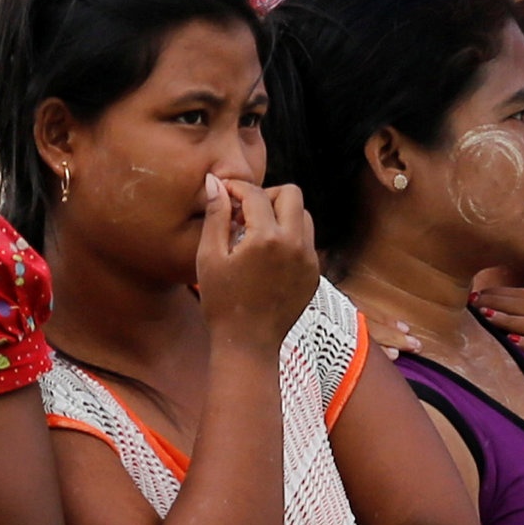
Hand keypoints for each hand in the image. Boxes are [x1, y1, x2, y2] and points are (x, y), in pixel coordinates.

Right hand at [194, 176, 318, 349]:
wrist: (249, 342)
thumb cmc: (221, 301)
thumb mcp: (209, 256)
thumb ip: (216, 215)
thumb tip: (216, 182)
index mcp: (268, 238)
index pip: (256, 193)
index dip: (236, 188)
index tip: (223, 194)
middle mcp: (296, 244)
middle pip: (292, 194)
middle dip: (266, 195)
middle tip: (243, 211)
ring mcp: (310, 258)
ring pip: (304, 215)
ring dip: (281, 214)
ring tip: (253, 231)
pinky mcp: (314, 272)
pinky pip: (306, 239)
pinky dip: (289, 235)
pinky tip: (265, 253)